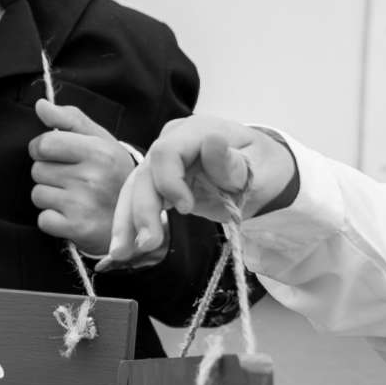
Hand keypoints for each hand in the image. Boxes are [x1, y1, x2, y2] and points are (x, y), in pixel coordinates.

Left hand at [29, 100, 130, 256]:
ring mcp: (85, 205)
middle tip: (74, 181)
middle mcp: (93, 177)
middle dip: (49, 174)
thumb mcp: (101, 141)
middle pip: (37, 170)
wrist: (137, 221)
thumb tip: (40, 105)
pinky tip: (73, 216)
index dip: (44, 149)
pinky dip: (53, 220)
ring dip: (51, 197)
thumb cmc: (113, 175)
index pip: (44, 144)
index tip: (57, 155)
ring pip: (38, 194)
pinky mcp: (78, 229)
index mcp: (99, 152)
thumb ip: (70, 120)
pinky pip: (43, 219)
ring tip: (75, 198)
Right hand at [104, 116, 297, 268]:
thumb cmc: (263, 166)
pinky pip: (140, 200)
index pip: (167, 152)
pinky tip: (123, 248)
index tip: (185, 209)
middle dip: (142, 210)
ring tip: (122, 253)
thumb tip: (211, 142)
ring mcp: (164, 162)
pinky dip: (131, 224)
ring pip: (136, 189)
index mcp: (197, 131)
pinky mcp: (161, 183)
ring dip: (127, 221)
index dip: (169, 181)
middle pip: (146, 173)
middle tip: (147, 243)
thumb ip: (232, 162)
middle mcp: (173, 142)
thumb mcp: (259, 166)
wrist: (263, 173)